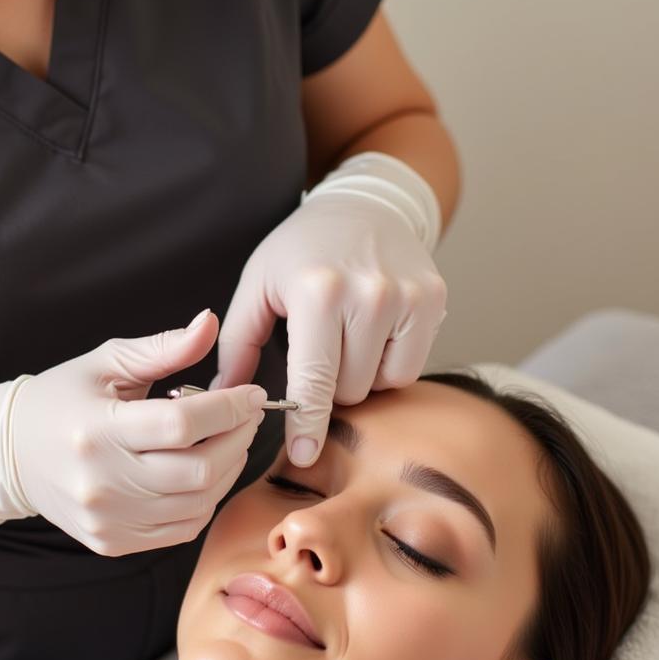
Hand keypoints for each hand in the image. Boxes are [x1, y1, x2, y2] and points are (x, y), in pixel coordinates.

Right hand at [0, 310, 266, 555]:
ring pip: (198, 504)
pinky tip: (204, 472)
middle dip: (238, 440)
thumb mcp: (106, 362)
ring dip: (228, 470)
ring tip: (228, 441)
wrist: (11, 455)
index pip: (181, 425)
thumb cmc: (62, 400)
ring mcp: (108, 518)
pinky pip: (181, 529)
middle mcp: (102, 481)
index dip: (229, 409)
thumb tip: (210, 324)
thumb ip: (163, 348)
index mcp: (97, 429)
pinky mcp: (113, 542)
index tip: (253, 395)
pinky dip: (205, 501)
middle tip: (247, 417)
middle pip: (199, 471)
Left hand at [212, 179, 446, 466]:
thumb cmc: (303, 249)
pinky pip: (409, 368)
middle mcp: (370, 295)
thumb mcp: (258, 284)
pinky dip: (388, 363)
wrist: (365, 205)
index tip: (305, 454)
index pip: (314, 379)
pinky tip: (374, 333)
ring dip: (360, 376)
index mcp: (319, 292)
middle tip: (319, 350)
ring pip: (381, 385)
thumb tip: (224, 395)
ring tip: (347, 337)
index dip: (308, 423)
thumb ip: (237, 343)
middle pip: (348, 390)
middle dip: (328, 385)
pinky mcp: (434, 301)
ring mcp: (408, 298)